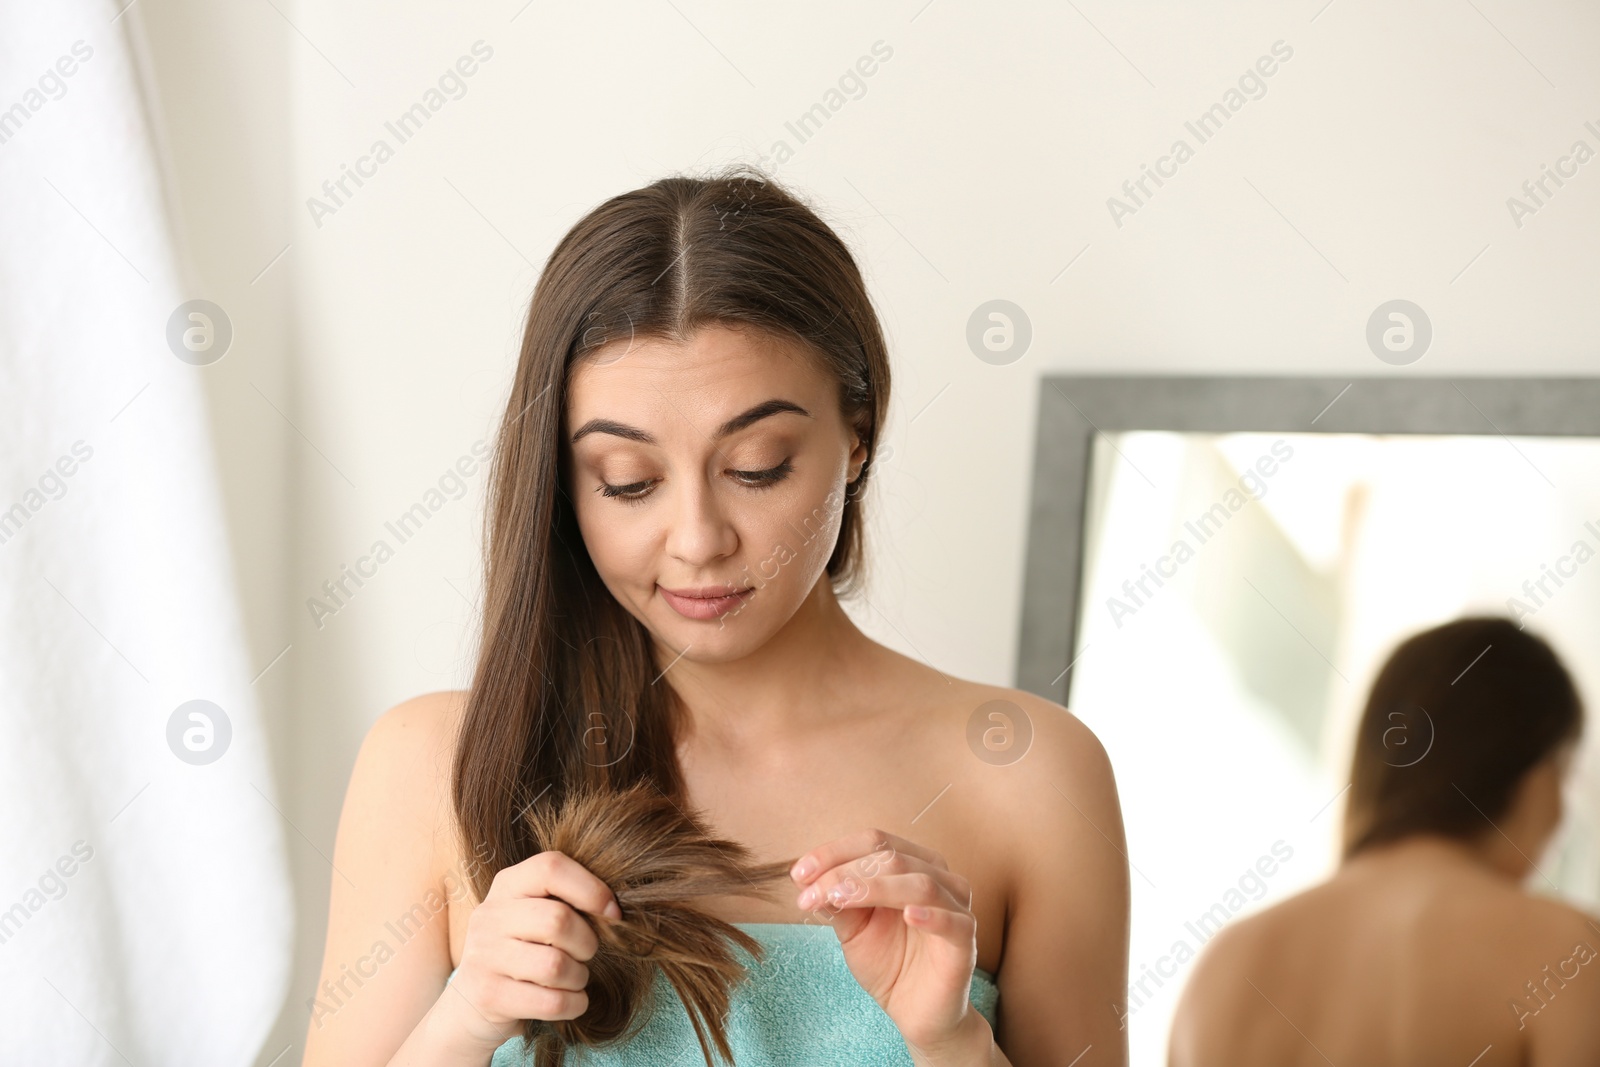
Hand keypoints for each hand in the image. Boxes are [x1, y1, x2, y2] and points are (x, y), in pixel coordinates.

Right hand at [441, 851, 621, 1050]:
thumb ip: (566, 900)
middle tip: (585, 953)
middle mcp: (489, 915)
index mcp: (508, 884)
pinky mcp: (489, 995)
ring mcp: (484, 956)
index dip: (591, 888)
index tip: (612, 913)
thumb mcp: (534, 914)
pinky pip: (551, 1002)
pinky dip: (573, 1003)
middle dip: (586, 943)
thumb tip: (615, 909)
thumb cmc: (522, 950)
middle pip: (558, 920)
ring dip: (578, 977)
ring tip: (573, 977)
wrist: (472, 1003)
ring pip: (555, 966)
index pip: (551, 867)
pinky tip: (569, 999)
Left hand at [790, 828, 982, 1053]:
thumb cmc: (888, 963)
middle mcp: (937, 877)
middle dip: (844, 873)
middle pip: (891, 858)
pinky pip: (952, 921)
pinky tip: (907, 915)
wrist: (915, 1013)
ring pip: (919, 883)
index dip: (834, 852)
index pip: (874, 842)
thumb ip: (837, 901)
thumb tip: (805, 876)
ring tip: (839, 898)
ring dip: (873, 887)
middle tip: (809, 895)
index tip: (798, 873)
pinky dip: (930, 914)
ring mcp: (955, 906)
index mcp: (910, 865)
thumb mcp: (853, 928)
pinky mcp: (964, 940)